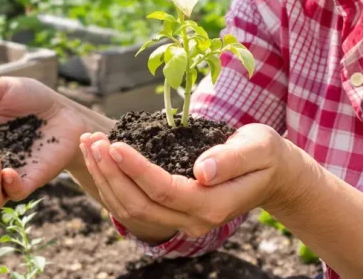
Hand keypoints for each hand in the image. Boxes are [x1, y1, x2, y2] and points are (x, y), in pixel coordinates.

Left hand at [80, 123, 304, 238]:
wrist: (274, 174)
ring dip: (105, 178)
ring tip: (89, 145)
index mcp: (213, 205)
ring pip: (131, 209)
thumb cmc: (266, 155)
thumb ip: (231, 159)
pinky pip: (134, 206)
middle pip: (139, 205)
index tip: (114, 144)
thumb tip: (201, 171)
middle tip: (92, 140)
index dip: (135, 169)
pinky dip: (113, 183)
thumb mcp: (258, 147)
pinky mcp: (173, 213)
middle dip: (110, 173)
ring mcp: (182, 221)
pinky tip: (102, 159)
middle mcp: (194, 221)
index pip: (163, 190)